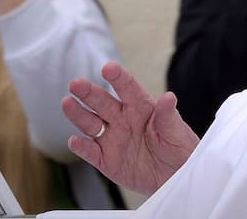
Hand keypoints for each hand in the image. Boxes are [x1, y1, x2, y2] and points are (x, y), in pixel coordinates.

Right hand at [61, 62, 198, 195]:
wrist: (175, 178)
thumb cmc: (179, 149)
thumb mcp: (178, 133)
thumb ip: (168, 116)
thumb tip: (169, 97)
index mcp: (140, 106)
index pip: (127, 87)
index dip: (118, 77)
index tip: (109, 68)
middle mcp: (122, 118)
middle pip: (102, 102)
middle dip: (89, 92)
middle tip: (76, 84)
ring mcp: (112, 138)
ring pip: (91, 123)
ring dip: (78, 114)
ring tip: (66, 103)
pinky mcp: (106, 160)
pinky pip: (91, 152)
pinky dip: (82, 147)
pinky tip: (74, 141)